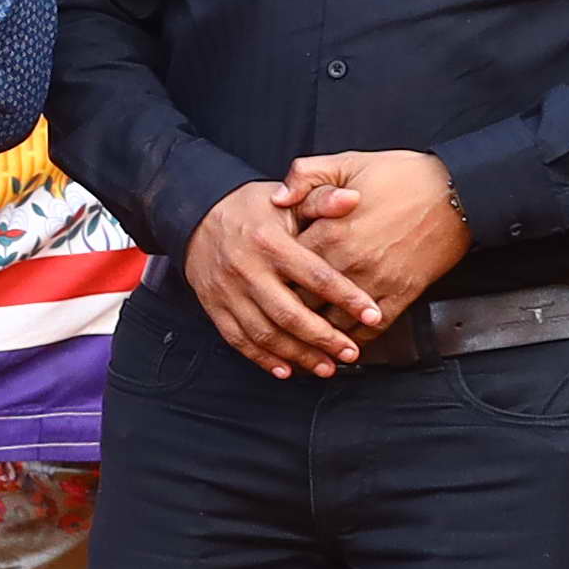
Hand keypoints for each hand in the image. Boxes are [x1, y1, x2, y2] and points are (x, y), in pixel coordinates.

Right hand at [185, 179, 385, 376]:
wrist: (196, 214)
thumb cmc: (251, 208)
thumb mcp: (286, 199)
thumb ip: (320, 200)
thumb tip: (353, 198)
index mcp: (270, 243)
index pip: (315, 275)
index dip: (346, 297)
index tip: (372, 316)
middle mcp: (247, 270)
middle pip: (290, 314)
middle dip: (324, 338)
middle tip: (351, 352)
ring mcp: (228, 292)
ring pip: (265, 333)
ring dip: (298, 355)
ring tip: (326, 366)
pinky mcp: (214, 306)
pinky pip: (238, 340)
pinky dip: (262, 358)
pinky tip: (286, 369)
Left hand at [280, 149, 468, 330]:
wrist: (457, 191)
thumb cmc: (404, 176)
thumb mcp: (347, 162)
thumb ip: (305, 176)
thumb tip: (276, 198)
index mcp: (331, 231)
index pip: (286, 267)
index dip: (272, 277)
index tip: (264, 284)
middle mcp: (350, 262)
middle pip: (304, 300)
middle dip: (288, 312)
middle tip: (275, 321)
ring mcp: (377, 281)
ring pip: (335, 322)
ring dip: (319, 334)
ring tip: (304, 342)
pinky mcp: (403, 293)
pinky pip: (372, 328)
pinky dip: (355, 339)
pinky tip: (344, 342)